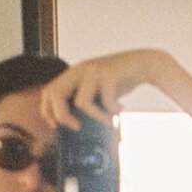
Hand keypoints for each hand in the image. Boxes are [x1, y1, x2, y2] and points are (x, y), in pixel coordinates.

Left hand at [38, 49, 166, 130]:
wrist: (144, 63)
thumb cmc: (120, 80)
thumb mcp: (98, 89)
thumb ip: (88, 100)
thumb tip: (80, 126)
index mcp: (74, 74)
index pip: (49, 92)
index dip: (48, 111)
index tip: (57, 126)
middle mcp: (80, 70)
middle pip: (55, 94)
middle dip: (62, 116)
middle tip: (77, 127)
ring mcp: (94, 71)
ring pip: (81, 102)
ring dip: (96, 117)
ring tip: (108, 120)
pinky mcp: (109, 74)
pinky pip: (105, 101)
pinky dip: (113, 111)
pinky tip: (120, 109)